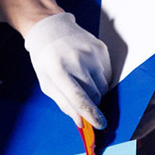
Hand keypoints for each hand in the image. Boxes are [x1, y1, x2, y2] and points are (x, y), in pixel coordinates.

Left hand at [24, 12, 110, 128]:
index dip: (91, 114)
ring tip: (82, 80)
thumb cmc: (47, 62)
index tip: (100, 125)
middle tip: (81, 97)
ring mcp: (91, 52)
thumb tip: (81, 122)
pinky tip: (87, 69)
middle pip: (95, 94)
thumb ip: (64, 104)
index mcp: (58, 71)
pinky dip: (100, 78)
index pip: (79, 98)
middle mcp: (77, 60)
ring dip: (96, 91)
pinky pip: (107, 74)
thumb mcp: (48, 85)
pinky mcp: (101, 48)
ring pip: (103, 86)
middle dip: (91, 102)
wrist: (52, 29)